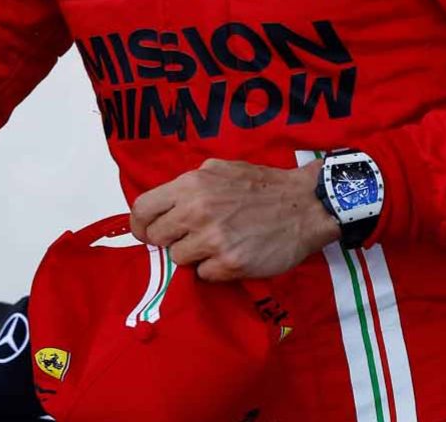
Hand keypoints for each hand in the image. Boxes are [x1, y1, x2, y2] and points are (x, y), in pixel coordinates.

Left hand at [129, 159, 341, 280]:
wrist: (305, 205)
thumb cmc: (262, 186)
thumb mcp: (219, 170)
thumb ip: (188, 186)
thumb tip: (162, 206)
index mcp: (190, 185)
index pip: (142, 209)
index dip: (141, 224)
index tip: (147, 232)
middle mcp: (196, 211)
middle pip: (156, 237)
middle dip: (169, 240)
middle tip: (190, 238)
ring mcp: (213, 240)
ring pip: (178, 259)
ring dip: (193, 256)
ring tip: (217, 244)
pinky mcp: (230, 264)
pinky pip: (203, 274)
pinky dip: (214, 269)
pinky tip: (232, 254)